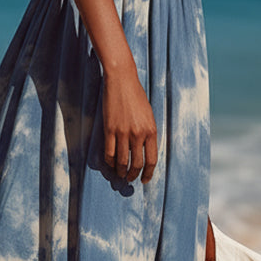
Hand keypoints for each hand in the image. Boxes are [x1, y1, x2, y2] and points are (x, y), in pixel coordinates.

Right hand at [102, 68, 157, 182]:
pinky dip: (109, 162)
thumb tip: (143, 151)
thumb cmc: (136, 96)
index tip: (144, 180)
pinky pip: (109, 152)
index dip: (148, 173)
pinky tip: (110, 164)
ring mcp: (123, 132)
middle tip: (130, 179)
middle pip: (136, 163)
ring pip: (122, 161)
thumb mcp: (149, 115)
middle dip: (133, 175)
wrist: (122, 80)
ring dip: (121, 171)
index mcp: (151, 131)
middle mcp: (138, 134)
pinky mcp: (109, 129)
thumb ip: (148, 133)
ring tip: (120, 175)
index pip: (151, 160)